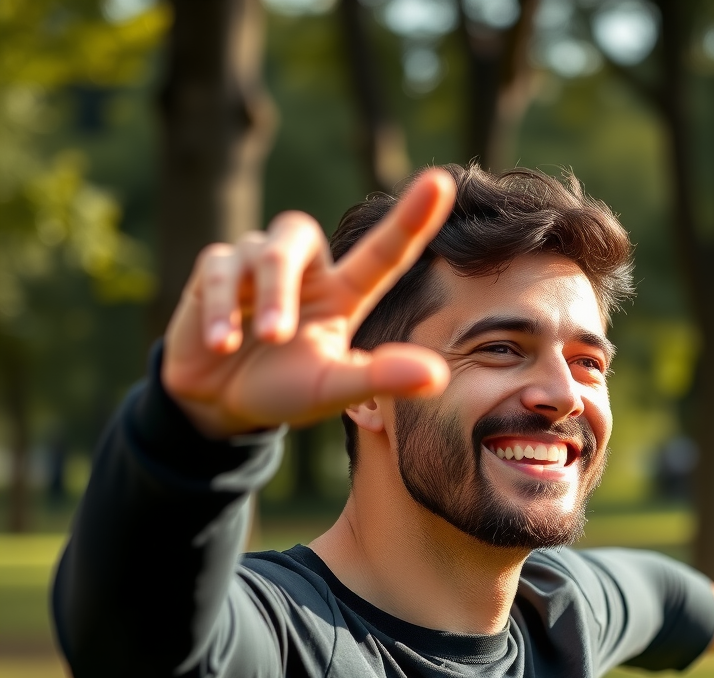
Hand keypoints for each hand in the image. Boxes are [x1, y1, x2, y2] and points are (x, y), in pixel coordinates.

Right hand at [161, 169, 456, 437]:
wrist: (222, 404)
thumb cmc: (287, 391)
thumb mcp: (333, 390)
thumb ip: (379, 380)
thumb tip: (438, 376)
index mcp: (343, 293)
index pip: (384, 252)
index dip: (411, 218)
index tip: (442, 182)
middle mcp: (305, 269)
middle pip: (297, 232)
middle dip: (282, 281)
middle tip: (275, 336)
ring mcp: (256, 265)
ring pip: (260, 252)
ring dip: (256, 299)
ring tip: (242, 346)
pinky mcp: (215, 272)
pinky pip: (217, 273)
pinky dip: (217, 310)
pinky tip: (217, 345)